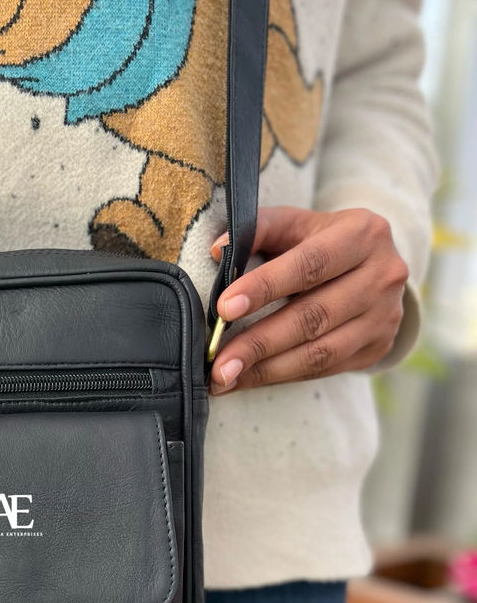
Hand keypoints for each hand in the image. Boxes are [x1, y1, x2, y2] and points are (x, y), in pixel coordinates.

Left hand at [208, 206, 408, 393]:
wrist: (372, 264)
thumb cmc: (318, 240)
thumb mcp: (294, 223)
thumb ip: (258, 229)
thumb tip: (217, 250)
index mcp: (362, 235)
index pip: (309, 265)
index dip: (265, 287)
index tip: (224, 309)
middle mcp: (382, 276)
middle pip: (313, 316)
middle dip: (259, 343)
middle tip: (217, 363)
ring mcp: (385, 316)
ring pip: (320, 352)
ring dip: (266, 370)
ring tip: (224, 379)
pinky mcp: (378, 346)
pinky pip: (324, 369)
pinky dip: (281, 376)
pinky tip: (248, 379)